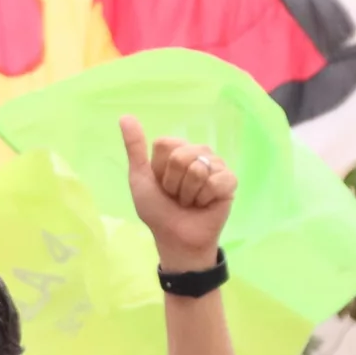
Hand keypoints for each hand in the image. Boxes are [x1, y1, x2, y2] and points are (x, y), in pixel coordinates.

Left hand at [120, 116, 233, 271]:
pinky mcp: (230, 181)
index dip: (159, 170)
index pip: (165, 144)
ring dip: (189, 193)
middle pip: (181, 156)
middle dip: (174, 183)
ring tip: (190, 202)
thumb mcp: (140, 178)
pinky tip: (205, 204)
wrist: (175, 237)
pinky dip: (205, 198)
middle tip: (177, 196)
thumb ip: (135, 148)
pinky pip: (216, 181)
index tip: (161, 185)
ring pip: (198, 169)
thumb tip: (125, 116)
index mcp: (177, 149)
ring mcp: (216, 165)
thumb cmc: (158, 210)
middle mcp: (198, 152)